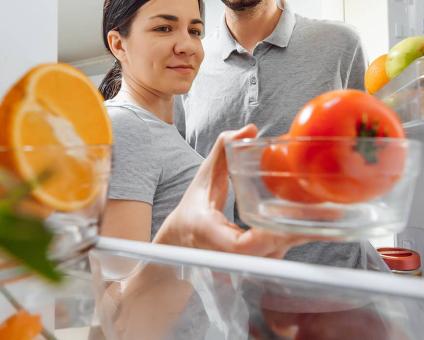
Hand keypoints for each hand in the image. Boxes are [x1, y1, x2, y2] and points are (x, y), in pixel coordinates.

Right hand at [154, 124, 327, 257]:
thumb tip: (249, 130)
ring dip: (302, 236)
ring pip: (277, 254)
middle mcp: (227, 255)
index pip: (241, 246)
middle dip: (301, 232)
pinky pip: (277, 252)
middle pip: (269, 252)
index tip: (292, 220)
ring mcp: (242, 262)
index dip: (268, 237)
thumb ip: (222, 151)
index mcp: (210, 235)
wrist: (184, 238)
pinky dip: (294, 237)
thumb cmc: (193, 209)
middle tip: (332, 212)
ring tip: (330, 215)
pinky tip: (314, 222)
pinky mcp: (253, 261)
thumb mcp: (204, 177)